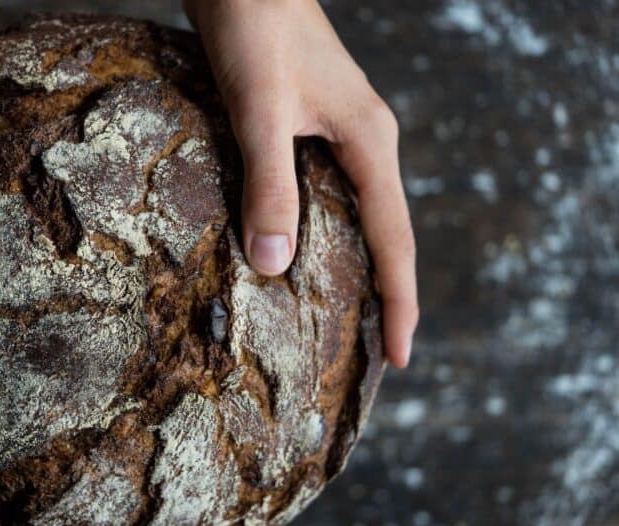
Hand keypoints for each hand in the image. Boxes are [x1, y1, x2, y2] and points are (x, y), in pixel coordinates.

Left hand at [184, 0, 418, 366]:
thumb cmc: (256, 29)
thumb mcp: (260, 110)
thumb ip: (268, 183)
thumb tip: (274, 264)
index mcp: (369, 142)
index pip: (395, 240)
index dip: (400, 302)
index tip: (402, 359)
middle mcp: (362, 143)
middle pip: (384, 234)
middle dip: (383, 295)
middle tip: (374, 356)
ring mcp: (336, 134)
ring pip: (353, 216)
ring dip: (351, 267)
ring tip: (341, 321)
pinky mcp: (306, 127)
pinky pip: (322, 194)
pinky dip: (316, 232)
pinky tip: (294, 254)